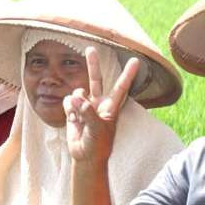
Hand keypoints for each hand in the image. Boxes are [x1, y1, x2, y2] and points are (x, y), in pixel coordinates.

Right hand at [63, 47, 138, 162]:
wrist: (85, 156)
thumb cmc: (98, 144)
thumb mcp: (97, 129)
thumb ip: (87, 111)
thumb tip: (75, 95)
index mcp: (110, 107)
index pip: (121, 87)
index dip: (128, 74)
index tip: (136, 60)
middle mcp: (98, 103)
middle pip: (96, 79)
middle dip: (93, 64)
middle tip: (90, 49)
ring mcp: (85, 106)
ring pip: (77, 92)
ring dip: (76, 103)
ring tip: (80, 119)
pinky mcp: (73, 111)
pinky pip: (67, 102)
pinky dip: (68, 110)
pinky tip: (73, 121)